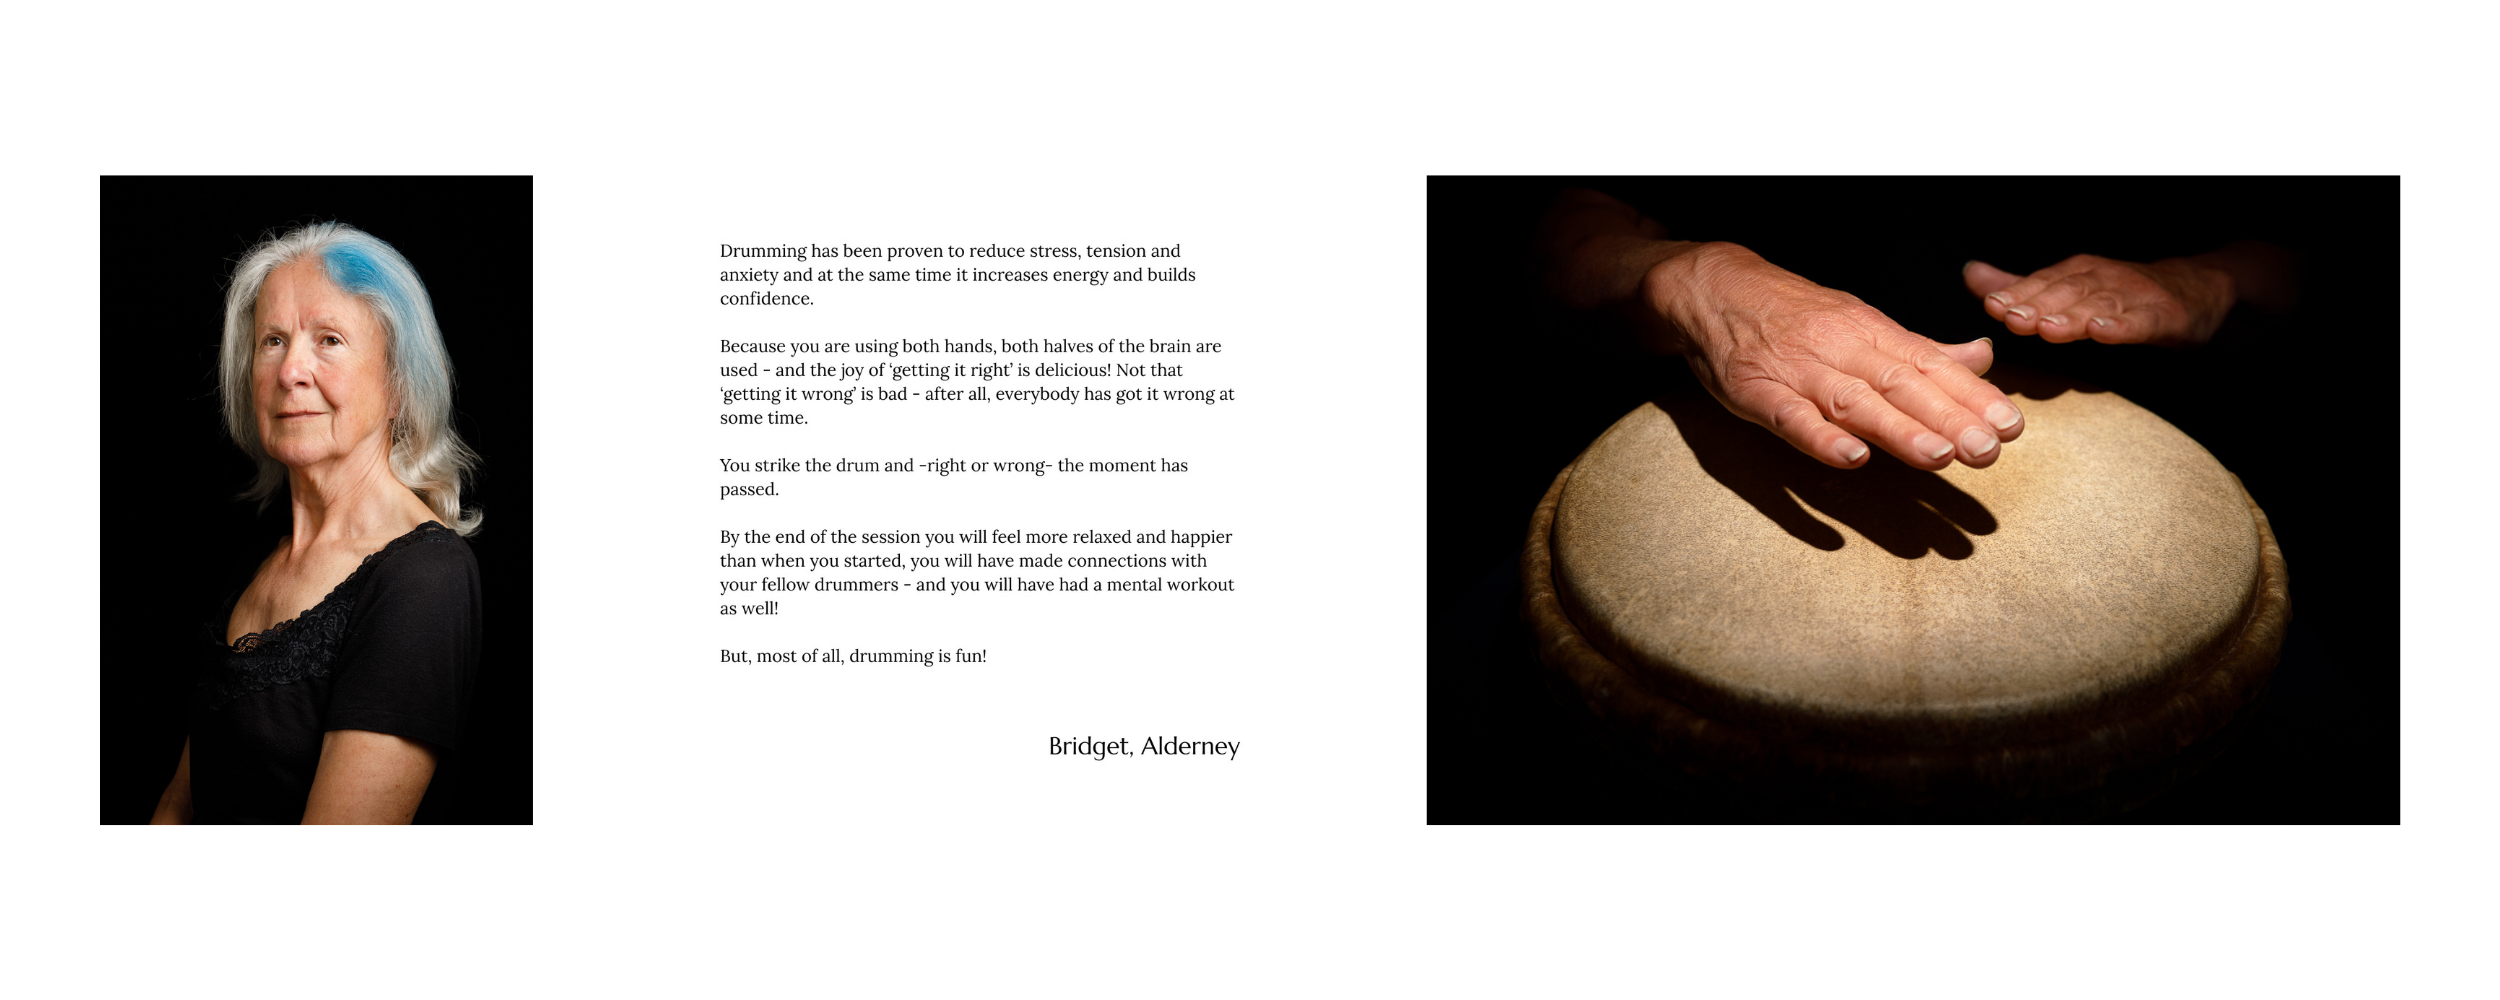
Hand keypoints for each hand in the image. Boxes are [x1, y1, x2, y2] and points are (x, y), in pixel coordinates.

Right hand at [1646, 243, 2023, 470]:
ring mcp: (1799, 372)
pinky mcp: (1757, 392)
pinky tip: (1851, 458)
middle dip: (1948, 417)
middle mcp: (1842, 349)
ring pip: (1855, 402)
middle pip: (1902, 385)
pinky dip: (1820, 437)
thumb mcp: (1862, 323)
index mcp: (1872, 333)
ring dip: (1898, 430)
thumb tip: (1983, 359)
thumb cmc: (1796, 314)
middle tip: (1989, 450)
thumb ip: (1921, 350)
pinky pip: (1790, 417)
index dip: (1972, 396)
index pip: (1931, 366)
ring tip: (1939, 457)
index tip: (2011, 425)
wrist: (1715, 289)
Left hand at [1964, 255, 2233, 347]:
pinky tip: (2103, 332)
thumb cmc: (2123, 294)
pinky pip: (2141, 321)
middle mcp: (2102, 280)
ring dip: (2072, 316)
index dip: (2018, 294)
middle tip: (2012, 318)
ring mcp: (2134, 297)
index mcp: (2077, 274)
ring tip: (2047, 329)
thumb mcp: (2070, 287)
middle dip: (2037, 305)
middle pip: (2066, 293)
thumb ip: (2022, 287)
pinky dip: (2122, 326)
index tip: (1991, 305)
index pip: (2042, 284)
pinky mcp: (2164, 315)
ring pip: (2099, 306)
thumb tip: (1972, 274)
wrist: (2196, 290)